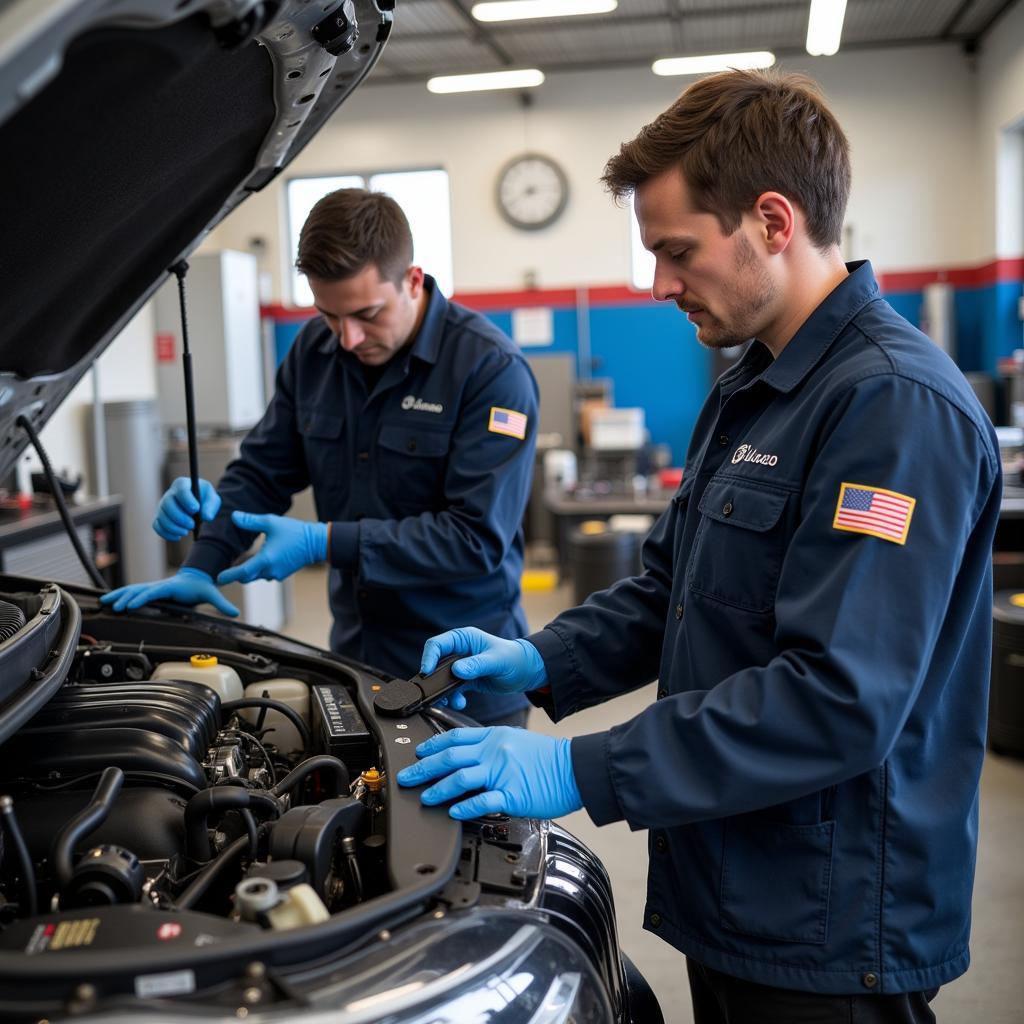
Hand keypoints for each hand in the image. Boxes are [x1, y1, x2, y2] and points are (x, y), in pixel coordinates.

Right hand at [99, 567, 238, 615]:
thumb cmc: (200, 586)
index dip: (142, 598)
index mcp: (171, 587)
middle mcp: (159, 586)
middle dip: (125, 597)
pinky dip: (120, 595)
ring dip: (119, 595)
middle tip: (113, 606)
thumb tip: (235, 612)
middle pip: (138, 591)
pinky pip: (133, 592)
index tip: (131, 604)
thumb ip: (222, 604)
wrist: (196, 578)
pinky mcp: (151, 592)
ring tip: (105, 602)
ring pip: (133, 590)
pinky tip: (109, 600)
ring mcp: (153, 588)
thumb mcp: (211, 593)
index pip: (154, 592)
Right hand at [154, 478, 220, 540]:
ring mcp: (162, 506)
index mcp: (182, 484)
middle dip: (180, 517)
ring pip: (162, 516)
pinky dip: (166, 533)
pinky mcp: (160, 517)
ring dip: (174, 527)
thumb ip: (211, 507)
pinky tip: (178, 537)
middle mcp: (169, 494)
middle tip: (192, 525)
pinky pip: (157, 526)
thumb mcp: (212, 499)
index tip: (195, 509)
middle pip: (168, 504)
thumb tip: (206, 517)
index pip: (181, 489)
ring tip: (186, 531)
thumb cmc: (205, 500)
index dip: (187, 500)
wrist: (198, 506)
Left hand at [217, 511, 327, 584]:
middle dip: (237, 574)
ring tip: (241, 565)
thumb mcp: (271, 522)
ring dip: (249, 572)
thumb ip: (250, 520)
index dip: (229, 575)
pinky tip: (260, 560)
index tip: (218, 578)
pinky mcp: (283, 574)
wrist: (316, 543)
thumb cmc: (294, 531)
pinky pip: (266, 575)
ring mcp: (277, 574)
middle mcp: (270, 570)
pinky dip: (260, 570)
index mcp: (266, 559)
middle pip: (247, 577)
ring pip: (256, 576)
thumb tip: (234, 516)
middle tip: (225, 572)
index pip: (242, 572)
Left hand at [396, 727, 581, 819]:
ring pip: (460, 778)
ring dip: (438, 789)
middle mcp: (494, 752)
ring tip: (425, 797)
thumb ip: (492, 746)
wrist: (575, 768)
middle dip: (424, 768)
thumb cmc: (549, 758)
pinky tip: (453, 812)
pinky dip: (465, 807)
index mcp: (494, 737)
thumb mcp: (516, 740)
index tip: (418, 752)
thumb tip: (470, 756)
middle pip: (450, 758)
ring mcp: (502, 773)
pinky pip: (482, 801)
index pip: (455, 737)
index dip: (432, 745)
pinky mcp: (511, 795)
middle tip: (407, 776)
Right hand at [420, 627, 546, 711]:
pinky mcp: (466, 680)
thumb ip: (477, 665)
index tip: (427, 671)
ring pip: (442, 679)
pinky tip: (460, 703)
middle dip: (433, 679)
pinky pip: (452, 689)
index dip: (429, 657)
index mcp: (465, 638)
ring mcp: (462, 666)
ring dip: (443, 692)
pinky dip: (453, 698)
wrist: (526, 672)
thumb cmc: (514, 658)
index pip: (438, 644)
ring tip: (449, 702)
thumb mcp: (497, 660)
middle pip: (436, 663)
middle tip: (433, 693)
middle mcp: (460, 651)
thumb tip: (457, 670)